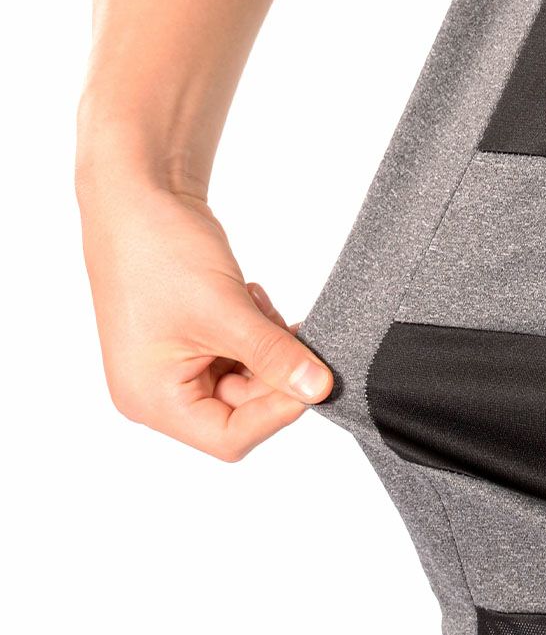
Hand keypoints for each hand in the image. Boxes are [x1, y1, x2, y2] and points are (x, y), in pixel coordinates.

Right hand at [79, 177, 332, 460]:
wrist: (138, 197)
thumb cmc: (158, 253)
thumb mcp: (226, 311)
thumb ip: (274, 356)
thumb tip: (319, 389)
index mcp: (152, 399)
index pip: (229, 437)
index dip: (277, 412)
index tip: (314, 379)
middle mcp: (158, 392)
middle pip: (242, 409)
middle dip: (276, 370)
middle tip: (298, 332)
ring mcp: (174, 366)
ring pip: (247, 377)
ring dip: (269, 345)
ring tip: (258, 302)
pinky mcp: (191, 340)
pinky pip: (239, 352)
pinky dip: (257, 330)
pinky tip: (250, 296)